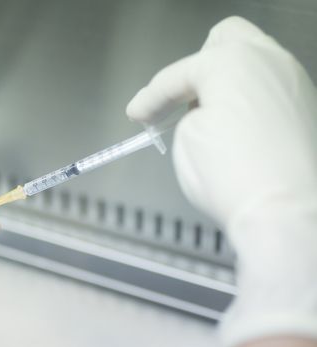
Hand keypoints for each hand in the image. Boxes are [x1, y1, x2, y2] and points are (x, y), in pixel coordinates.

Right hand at [126, 17, 316, 346]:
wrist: (284, 214)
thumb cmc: (239, 178)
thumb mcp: (188, 138)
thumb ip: (187, 112)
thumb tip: (197, 112)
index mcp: (233, 62)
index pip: (179, 75)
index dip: (151, 97)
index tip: (139, 112)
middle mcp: (270, 63)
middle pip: (224, 39)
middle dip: (196, 66)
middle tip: (180, 97)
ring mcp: (294, 82)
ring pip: (252, 60)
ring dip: (225, 81)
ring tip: (208, 114)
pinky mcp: (307, 106)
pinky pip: (270, 86)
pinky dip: (248, 97)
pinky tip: (238, 125)